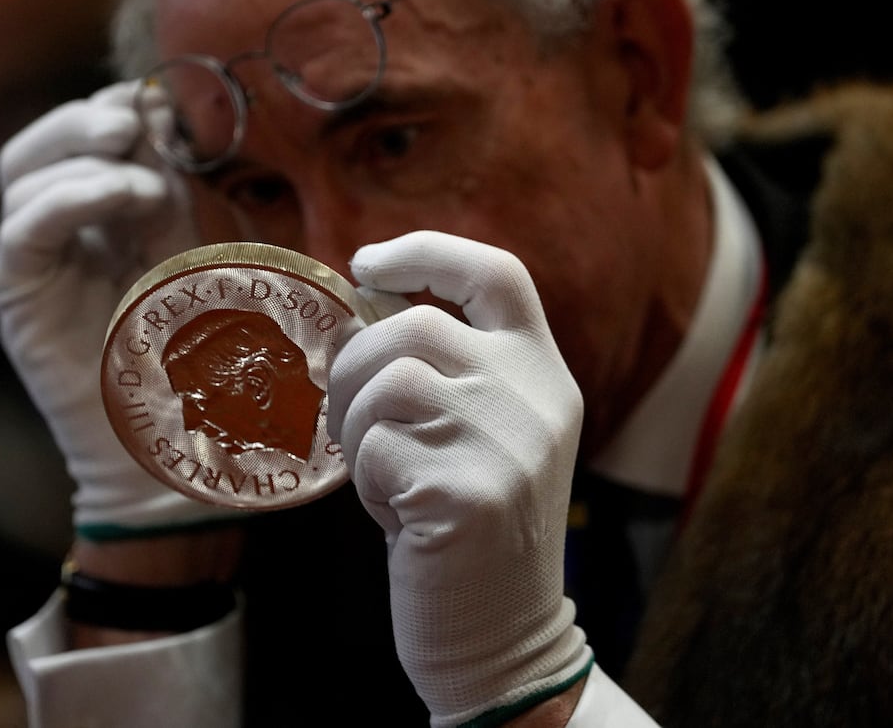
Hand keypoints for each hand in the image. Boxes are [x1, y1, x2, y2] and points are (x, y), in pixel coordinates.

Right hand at [0, 82, 228, 537]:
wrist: (181, 438)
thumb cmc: (198, 347)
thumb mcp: (192, 245)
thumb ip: (172, 186)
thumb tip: (161, 113)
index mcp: (91, 215)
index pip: (73, 135)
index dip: (110, 107)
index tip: (164, 106)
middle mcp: (52, 233)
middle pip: (35, 146)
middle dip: (84, 119)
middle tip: (136, 122)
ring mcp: (32, 266)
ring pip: (21, 176)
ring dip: (87, 159)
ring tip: (148, 185)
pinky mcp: (21, 300)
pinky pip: (24, 231)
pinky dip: (71, 198)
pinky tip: (126, 198)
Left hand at [329, 231, 590, 725]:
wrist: (503, 640)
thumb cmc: (469, 532)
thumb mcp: (483, 435)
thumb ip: (449, 370)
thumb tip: (362, 305)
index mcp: (545, 374)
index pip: (497, 273)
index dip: (428, 251)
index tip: (366, 264)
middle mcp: (537, 398)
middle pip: (415, 325)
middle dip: (355, 364)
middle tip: (347, 420)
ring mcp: (508, 442)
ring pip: (388, 382)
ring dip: (358, 429)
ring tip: (381, 476)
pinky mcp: (470, 492)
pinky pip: (378, 448)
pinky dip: (366, 481)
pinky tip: (398, 515)